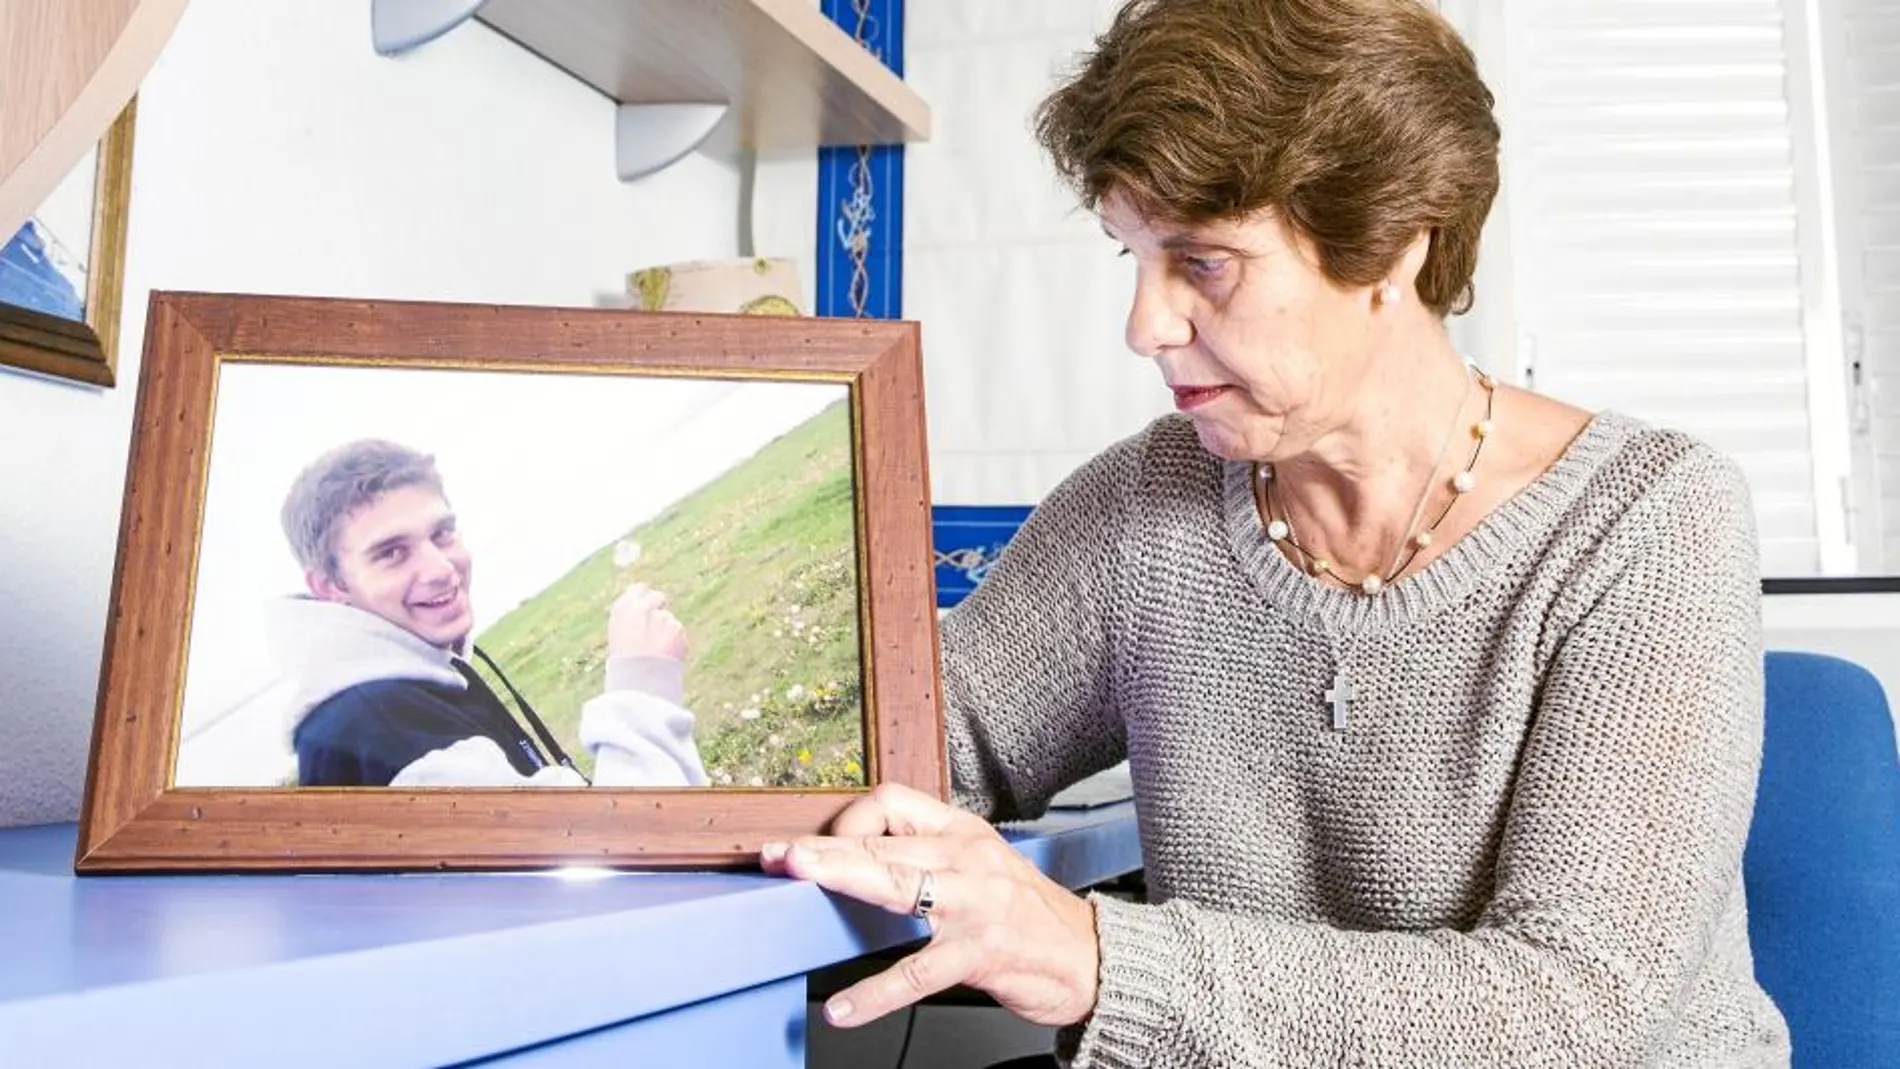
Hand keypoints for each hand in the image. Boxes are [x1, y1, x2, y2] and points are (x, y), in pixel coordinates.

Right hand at [607, 582, 687, 659]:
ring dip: (667, 630)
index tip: (646, 607)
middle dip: (659, 608)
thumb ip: (631, 617)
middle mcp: (642, 608)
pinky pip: (679, 633)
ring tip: (657, 651)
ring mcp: (661, 617)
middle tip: (655, 628)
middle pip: (658, 597)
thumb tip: (643, 604)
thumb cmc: (624, 661)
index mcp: (622, 608)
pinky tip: (666, 656)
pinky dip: (676, 643)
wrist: (638, 681)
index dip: (644, 598)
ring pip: (669, 619)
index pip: (639, 588)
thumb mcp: (618, 635)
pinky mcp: (677, 628)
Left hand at [761, 783, 1099, 1028]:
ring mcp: (975, 906)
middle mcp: (968, 860)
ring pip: (897, 885)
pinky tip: (845, 1008)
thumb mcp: (980, 868)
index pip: (894, 802)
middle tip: (779, 854)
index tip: (819, 846)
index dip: (849, 821)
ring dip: (842, 881)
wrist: (1093, 958)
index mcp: (963, 833)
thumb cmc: (1030, 917)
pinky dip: (876, 993)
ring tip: (798, 885)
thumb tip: (854, 862)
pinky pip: (918, 972)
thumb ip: (926, 860)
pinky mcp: (982, 955)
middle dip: (824, 847)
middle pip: (883, 842)